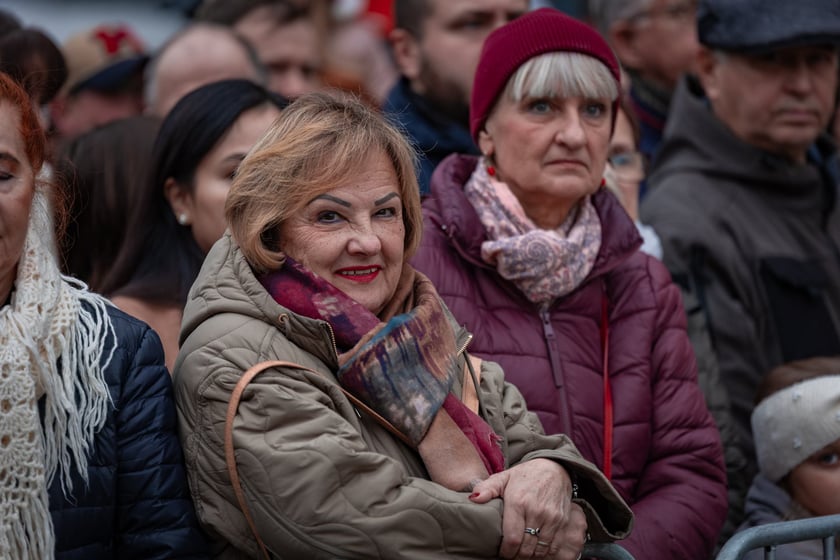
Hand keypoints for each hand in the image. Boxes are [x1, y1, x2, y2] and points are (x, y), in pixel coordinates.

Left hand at [469, 459, 586, 558]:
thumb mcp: (503, 477)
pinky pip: (553, 546)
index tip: (501, 552)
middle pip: (526, 548)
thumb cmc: (525, 475)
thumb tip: (473, 499)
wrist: (554, 468)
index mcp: (518, 502)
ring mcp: (552, 517)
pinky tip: (535, 550)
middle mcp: (536, 511)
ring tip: (521, 553)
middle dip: (516, 556)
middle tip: (510, 554)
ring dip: (529, 556)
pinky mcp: (562, 521)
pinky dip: (544, 553)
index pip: (512, 539)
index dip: (506, 552)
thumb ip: (487, 488)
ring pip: (540, 550)